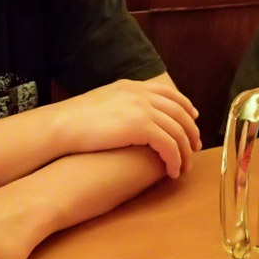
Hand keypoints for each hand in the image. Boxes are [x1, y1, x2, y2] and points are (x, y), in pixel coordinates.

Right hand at [54, 78, 200, 177]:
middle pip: (179, 112)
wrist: (62, 125)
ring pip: (178, 131)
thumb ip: (118, 104)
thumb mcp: (100, 102)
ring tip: (184, 167)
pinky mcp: (142, 127)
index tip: (193, 118)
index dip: (184, 106)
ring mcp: (143, 109)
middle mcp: (141, 94)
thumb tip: (123, 116)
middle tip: (195, 148)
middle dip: (191, 131)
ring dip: (185, 151)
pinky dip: (175, 160)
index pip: (168, 92)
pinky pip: (169, 145)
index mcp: (132, 86)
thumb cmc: (73, 120)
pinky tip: (172, 172)